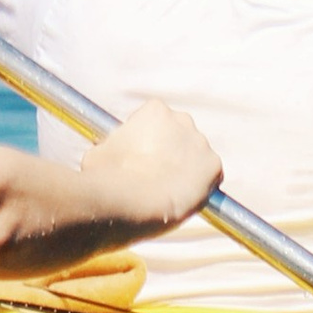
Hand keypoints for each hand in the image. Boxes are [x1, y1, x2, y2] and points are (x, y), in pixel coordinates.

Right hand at [85, 99, 220, 232]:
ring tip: (167, 191)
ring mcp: (201, 143)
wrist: (133, 201)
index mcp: (155, 110)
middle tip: (154, 174)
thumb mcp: (98, 152)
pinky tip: (183, 197)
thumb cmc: (109, 177)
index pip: (154, 120)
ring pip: (194, 155)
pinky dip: (200, 185)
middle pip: (178, 134)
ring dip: (184, 168)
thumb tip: (105, 152)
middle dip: (168, 150)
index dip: (144, 140)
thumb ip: (110, 146)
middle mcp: (183, 120)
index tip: (138, 157)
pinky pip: (209, 176)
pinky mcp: (214, 166)